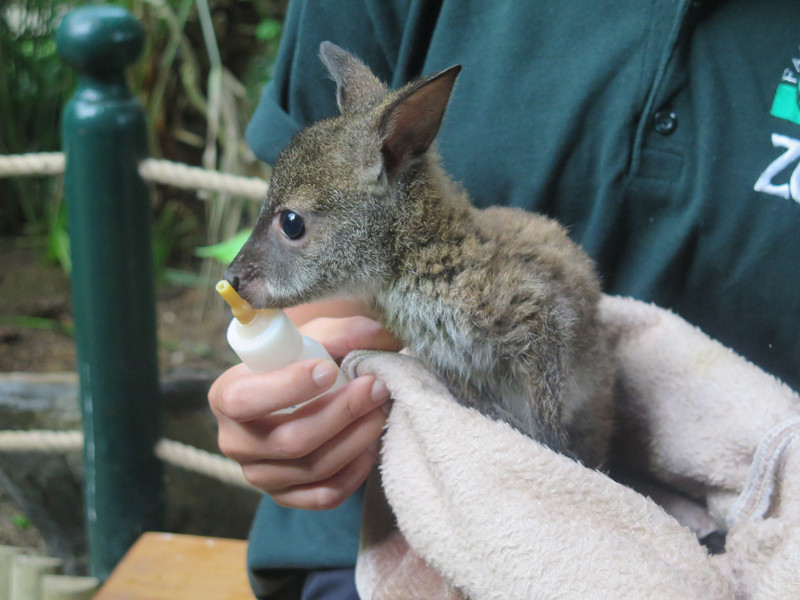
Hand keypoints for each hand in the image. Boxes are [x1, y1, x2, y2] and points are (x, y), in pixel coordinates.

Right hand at [208, 316, 400, 509]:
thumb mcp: (315, 337)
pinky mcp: (285, 496)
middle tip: (377, 388)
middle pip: (290, 440)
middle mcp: (235, 442)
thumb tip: (379, 334)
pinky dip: (353, 473)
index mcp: (226, 396)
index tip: (329, 370)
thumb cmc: (302, 359)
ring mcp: (259, 474)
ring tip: (381, 410)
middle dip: (342, 412)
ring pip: (311, 468)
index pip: (245, 400)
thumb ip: (342, 332)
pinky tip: (371, 445)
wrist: (302, 393)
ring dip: (355, 439)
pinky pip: (322, 496)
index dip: (288, 387)